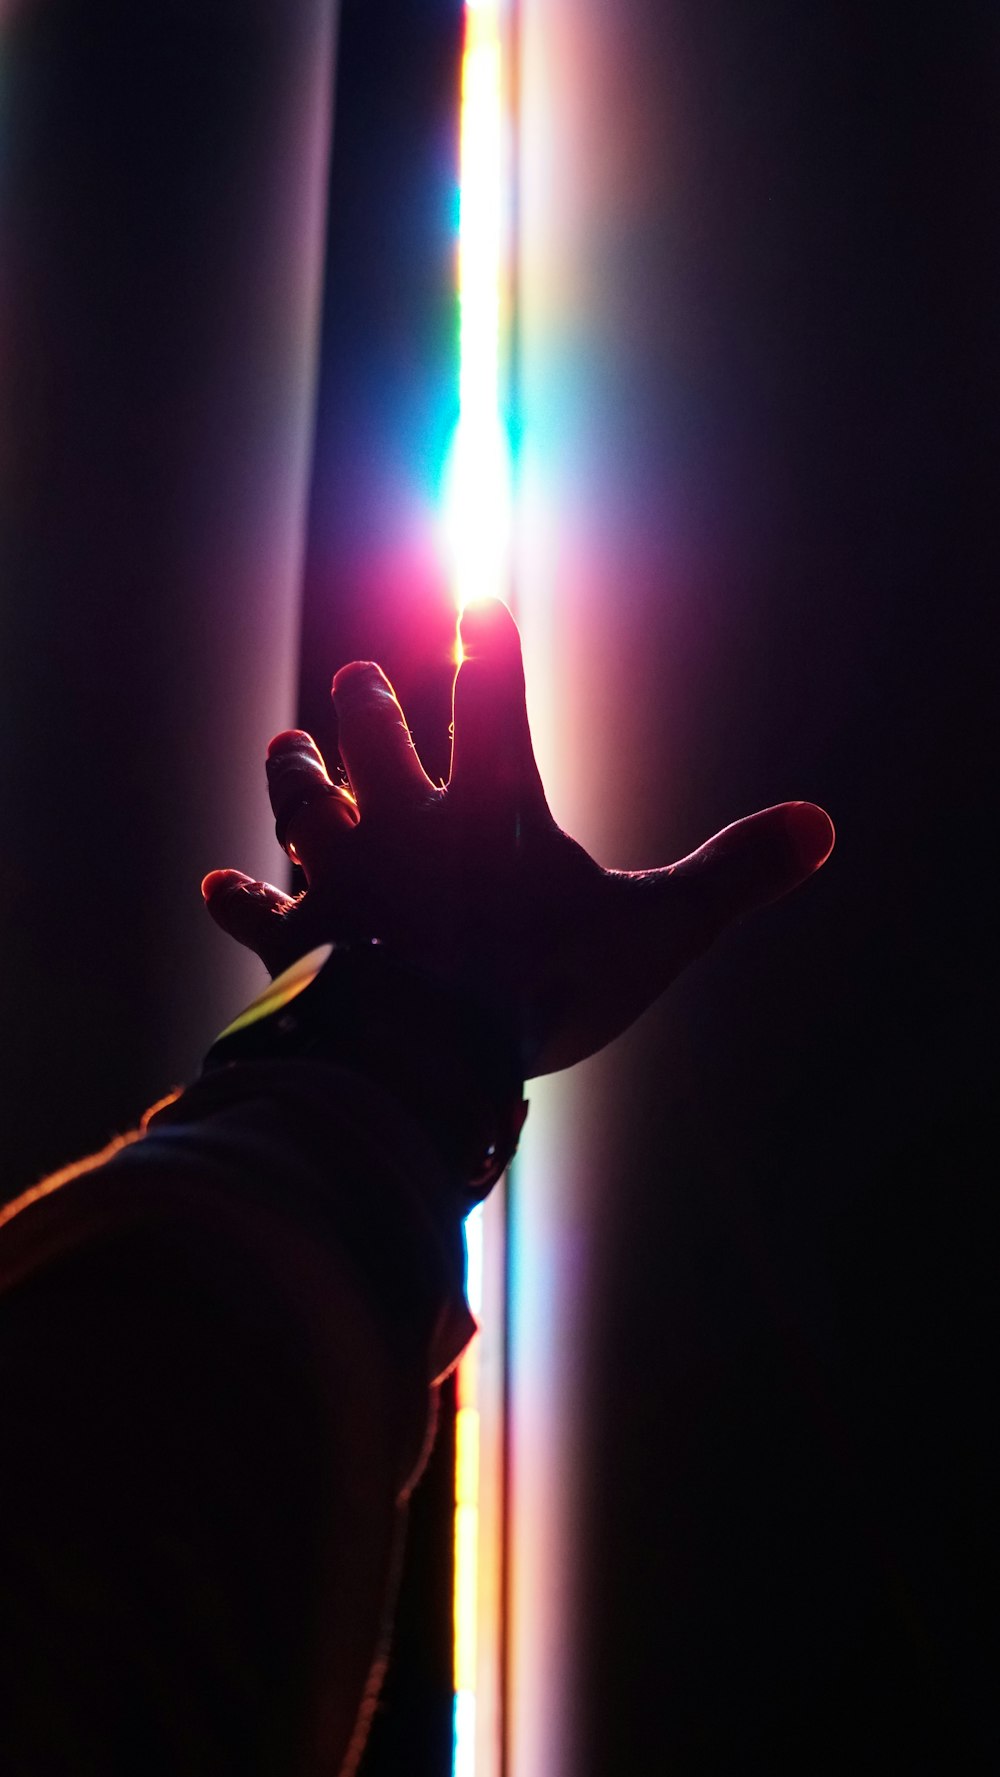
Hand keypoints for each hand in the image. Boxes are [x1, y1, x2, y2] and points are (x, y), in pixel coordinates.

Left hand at [202, 599, 833, 1077]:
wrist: (426, 1056)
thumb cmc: (543, 987)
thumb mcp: (657, 930)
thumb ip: (734, 874)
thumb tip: (824, 826)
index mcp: (491, 807)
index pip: (493, 700)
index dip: (486, 647)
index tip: (474, 600)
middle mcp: (405, 823)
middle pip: (374, 735)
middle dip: (368, 703)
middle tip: (358, 680)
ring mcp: (342, 877)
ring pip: (303, 804)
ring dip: (295, 775)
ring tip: (284, 745)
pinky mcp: (299, 938)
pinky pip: (261, 913)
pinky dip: (243, 902)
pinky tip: (218, 887)